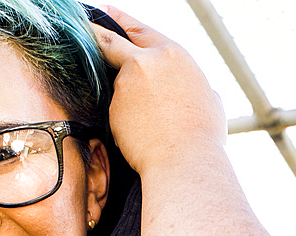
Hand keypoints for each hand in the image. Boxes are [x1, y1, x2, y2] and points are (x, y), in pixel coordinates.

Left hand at [92, 6, 227, 175]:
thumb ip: (196, 87)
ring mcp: (126, 83)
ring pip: (120, 86)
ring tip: (146, 122)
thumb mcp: (210, 100)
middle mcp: (147, 62)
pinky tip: (140, 135)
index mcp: (174, 54)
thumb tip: (199, 91)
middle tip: (84, 28)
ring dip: (127, 100)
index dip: (123, 21)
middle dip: (96, 33)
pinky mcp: (114, 106)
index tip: (109, 14)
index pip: (142, 31)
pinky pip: (118, 112)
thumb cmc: (202, 135)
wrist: (184, 160)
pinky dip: (125, 121)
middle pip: (113, 41)